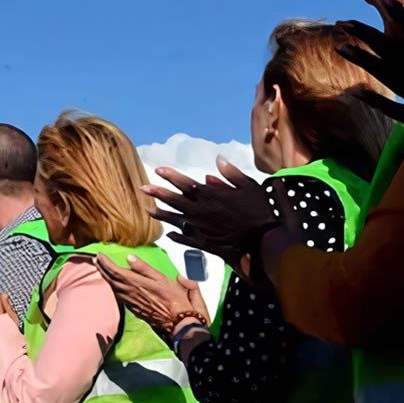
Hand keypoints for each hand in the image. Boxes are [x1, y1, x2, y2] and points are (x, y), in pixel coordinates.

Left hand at [96, 254, 208, 333]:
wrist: (177, 321)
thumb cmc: (174, 299)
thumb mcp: (162, 279)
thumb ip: (144, 268)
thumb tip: (130, 258)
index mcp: (137, 283)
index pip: (116, 271)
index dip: (106, 263)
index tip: (99, 255)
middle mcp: (130, 293)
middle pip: (111, 279)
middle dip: (102, 268)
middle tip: (96, 260)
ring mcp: (130, 302)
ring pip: (113, 287)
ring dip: (105, 277)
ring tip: (101, 269)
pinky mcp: (133, 308)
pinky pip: (118, 295)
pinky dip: (112, 286)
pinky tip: (112, 284)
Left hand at [144, 158, 277, 266]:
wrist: (260, 241)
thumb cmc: (258, 211)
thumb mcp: (248, 186)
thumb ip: (231, 173)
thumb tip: (218, 160)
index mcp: (209, 195)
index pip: (185, 183)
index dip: (170, 176)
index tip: (158, 170)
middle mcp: (199, 210)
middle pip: (173, 200)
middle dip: (157, 193)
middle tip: (143, 189)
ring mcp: (198, 228)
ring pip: (174, 219)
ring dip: (161, 214)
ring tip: (149, 210)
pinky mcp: (201, 242)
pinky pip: (183, 238)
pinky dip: (175, 235)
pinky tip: (168, 233)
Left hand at [337, 3, 403, 143]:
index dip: (402, 18)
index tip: (384, 1)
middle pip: (394, 54)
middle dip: (369, 36)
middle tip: (345, 22)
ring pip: (388, 78)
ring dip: (364, 62)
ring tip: (341, 48)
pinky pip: (395, 110)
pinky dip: (377, 101)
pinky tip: (357, 91)